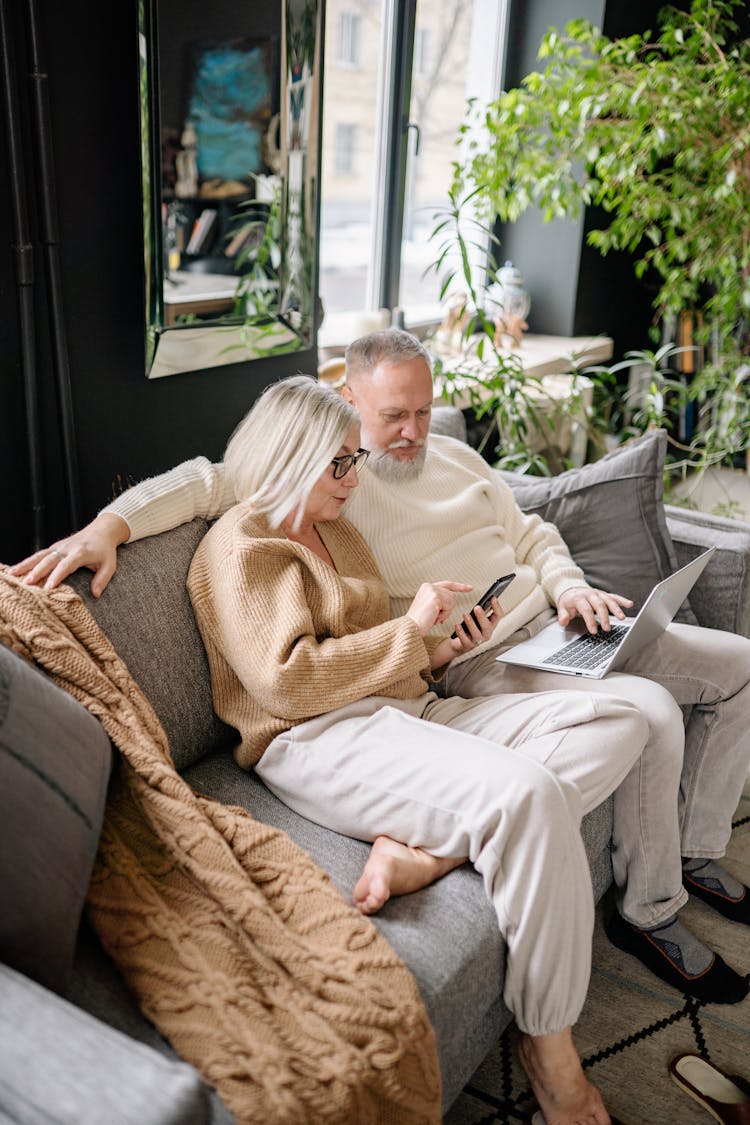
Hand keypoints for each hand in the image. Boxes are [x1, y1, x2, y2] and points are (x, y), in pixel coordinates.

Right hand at [8, 513, 129, 596]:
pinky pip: (38, 555)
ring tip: (12, 574)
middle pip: (49, 560)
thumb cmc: (105, 550)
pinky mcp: (53, 547)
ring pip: (39, 556)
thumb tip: (95, 594)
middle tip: (27, 583)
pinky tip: (15, 570)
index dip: (56, 576)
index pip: (66, 565)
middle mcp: (66, 548)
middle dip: (37, 571)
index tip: (48, 587)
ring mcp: (58, 547)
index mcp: (80, 552)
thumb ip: (102, 579)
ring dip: (25, 565)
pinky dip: (26, 562)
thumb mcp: (110, 565)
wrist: (101, 531)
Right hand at [406, 581, 471, 635]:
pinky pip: (449, 605)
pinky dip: (444, 614)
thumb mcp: (431, 608)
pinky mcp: (435, 596)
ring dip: (445, 613)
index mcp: (426, 587)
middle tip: (435, 617)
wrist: (411, 628)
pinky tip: (434, 617)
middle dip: (447, 609)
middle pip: (452, 595)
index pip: (447, 584)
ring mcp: (432, 590)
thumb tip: (452, 598)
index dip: (459, 587)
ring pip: (452, 600)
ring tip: (433, 617)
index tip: (470, 588)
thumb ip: (440, 601)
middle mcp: (428, 585)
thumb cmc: (420, 622)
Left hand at [431, 596, 502, 669]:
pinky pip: (465, 639)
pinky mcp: (468, 646)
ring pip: (476, 634)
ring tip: (465, 614)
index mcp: (491, 625)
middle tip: (477, 607)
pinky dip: (461, 632)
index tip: (492, 597)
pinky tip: (457, 625)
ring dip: (471, 623)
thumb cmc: (470, 627)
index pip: (498, 616)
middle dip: (482, 616)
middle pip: (487, 626)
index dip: (496, 606)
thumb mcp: (477, 618)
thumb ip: (481, 610)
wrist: (460, 643)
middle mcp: (487, 634)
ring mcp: (478, 641)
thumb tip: (485, 598)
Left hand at [557, 586, 632, 633]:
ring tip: (622, 618)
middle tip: (607, 628)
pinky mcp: (604, 594)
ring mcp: (599, 594)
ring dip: (616, 609)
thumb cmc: (568, 601)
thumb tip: (563, 621)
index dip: (590, 620)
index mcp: (579, 598)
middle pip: (599, 605)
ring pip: (609, 600)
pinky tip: (630, 604)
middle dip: (604, 617)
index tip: (594, 631)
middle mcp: (590, 594)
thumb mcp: (562, 608)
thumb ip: (563, 615)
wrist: (571, 589)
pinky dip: (622, 600)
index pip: (586, 609)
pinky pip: (614, 597)